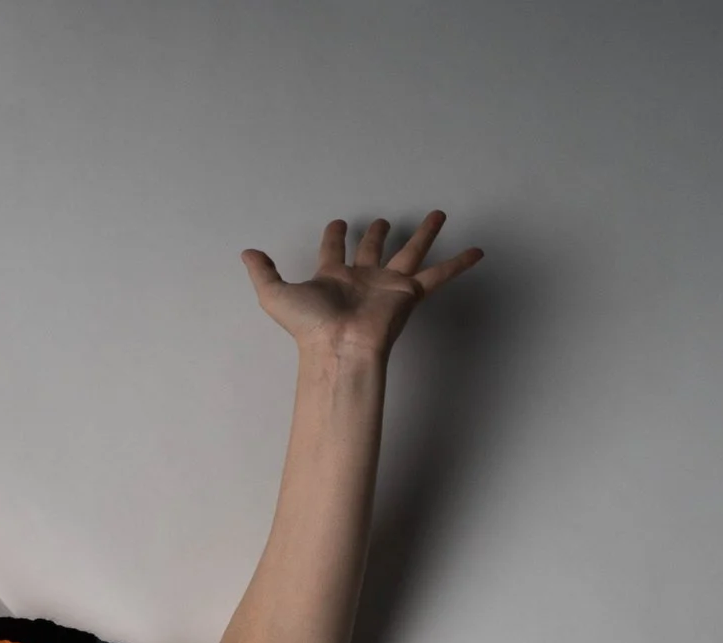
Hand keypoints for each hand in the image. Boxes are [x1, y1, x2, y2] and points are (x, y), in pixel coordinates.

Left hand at [241, 211, 482, 358]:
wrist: (338, 347)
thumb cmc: (309, 325)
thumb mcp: (275, 294)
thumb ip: (262, 272)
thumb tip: (245, 252)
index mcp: (334, 277)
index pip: (334, 249)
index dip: (334, 235)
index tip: (337, 222)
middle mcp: (363, 278)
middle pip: (373, 248)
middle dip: (376, 233)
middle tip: (383, 219)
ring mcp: (388, 285)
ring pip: (411, 251)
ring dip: (424, 233)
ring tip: (438, 214)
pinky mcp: (409, 294)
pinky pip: (439, 275)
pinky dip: (459, 264)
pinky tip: (477, 251)